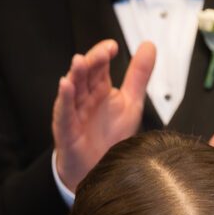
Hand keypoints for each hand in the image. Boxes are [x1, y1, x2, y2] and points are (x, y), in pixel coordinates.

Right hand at [52, 40, 155, 191]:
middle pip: (86, 74)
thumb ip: (138, 75)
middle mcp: (85, 97)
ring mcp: (74, 111)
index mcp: (99, 88)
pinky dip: (65, 99)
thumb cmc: (110, 136)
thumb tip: (149, 46)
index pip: (99, 66)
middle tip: (103, 52)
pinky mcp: (66, 129)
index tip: (113, 46)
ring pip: (73, 89)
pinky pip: (64, 112)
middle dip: (92, 62)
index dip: (104, 54)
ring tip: (79, 61)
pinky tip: (65, 85)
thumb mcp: (130, 102)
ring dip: (75, 75)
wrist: (98, 168)